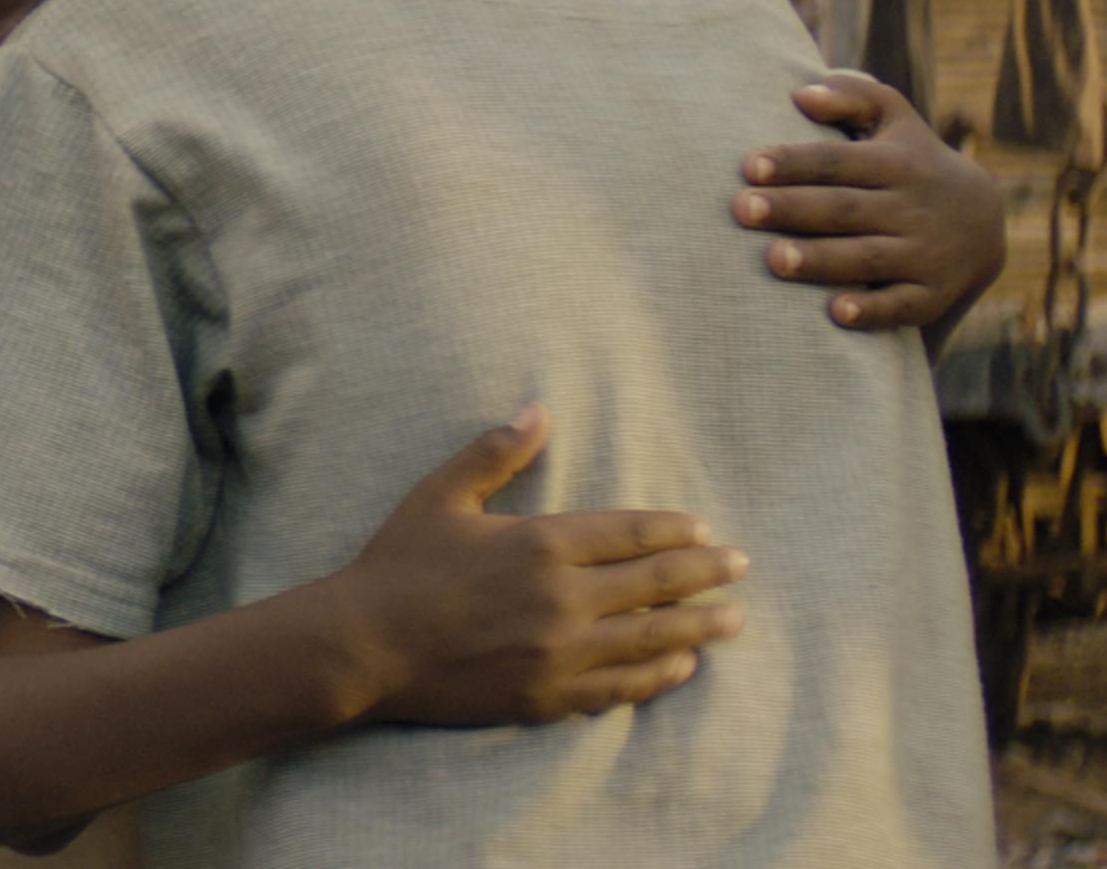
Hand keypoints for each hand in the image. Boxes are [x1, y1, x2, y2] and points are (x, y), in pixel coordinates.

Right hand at [327, 406, 747, 725]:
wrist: (363, 647)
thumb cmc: (398, 564)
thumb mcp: (441, 495)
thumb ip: (495, 452)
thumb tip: (539, 411)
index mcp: (541, 543)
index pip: (630, 533)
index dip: (674, 530)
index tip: (705, 529)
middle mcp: (562, 599)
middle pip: (654, 584)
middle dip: (705, 573)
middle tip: (743, 567)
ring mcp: (559, 653)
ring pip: (650, 637)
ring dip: (698, 626)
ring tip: (734, 619)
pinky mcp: (547, 696)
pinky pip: (620, 687)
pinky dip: (658, 675)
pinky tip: (683, 666)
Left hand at [735, 74, 1006, 331]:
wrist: (985, 219)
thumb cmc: (912, 161)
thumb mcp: (895, 120)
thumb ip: (852, 97)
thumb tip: (801, 94)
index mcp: (894, 163)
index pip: (837, 160)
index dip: (794, 162)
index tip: (749, 166)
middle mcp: (910, 207)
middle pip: (844, 208)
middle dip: (793, 209)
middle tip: (741, 210)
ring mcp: (924, 252)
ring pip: (867, 257)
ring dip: (821, 260)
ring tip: (773, 259)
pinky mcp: (932, 293)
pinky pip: (903, 305)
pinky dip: (874, 311)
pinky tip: (837, 314)